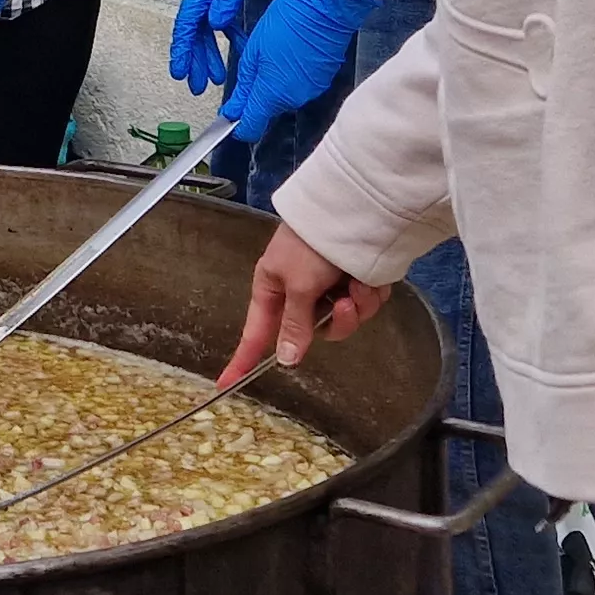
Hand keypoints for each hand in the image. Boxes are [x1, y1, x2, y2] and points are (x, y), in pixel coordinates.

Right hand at [174, 0, 310, 92]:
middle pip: (193, 26)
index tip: (179, 72)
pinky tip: (236, 44)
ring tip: (215, 75)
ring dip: (210, 48)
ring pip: (206, 21)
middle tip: (197, 84)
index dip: (182, 48)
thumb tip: (213, 23)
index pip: (188, 20)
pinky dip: (226, 30)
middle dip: (195, 56)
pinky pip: (220, 10)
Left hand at [216, 0, 378, 138]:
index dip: (237, 125)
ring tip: (276, 52)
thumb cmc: (290, 20)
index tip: (230, 114)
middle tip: (256, 63)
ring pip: (284, 97)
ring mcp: (311, 91)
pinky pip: (300, 86)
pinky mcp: (323, 81)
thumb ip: (244, 86)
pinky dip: (293, 75)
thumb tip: (233, 110)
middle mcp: (293, 99)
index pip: (251, 128)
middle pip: (268, 110)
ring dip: (277, 82)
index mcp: (272, 94)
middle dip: (258, 94)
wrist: (326, 7)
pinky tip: (292, 53)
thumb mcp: (254, 51)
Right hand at [220, 221, 390, 383]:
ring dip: (356, 306)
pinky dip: (368, 294)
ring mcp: (329, 287)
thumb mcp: (298, 285)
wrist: (353, 209)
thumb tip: (284, 361)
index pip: (255, 333)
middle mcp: (301, 292)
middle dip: (334, 322)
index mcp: (274, 288)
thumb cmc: (312, 244)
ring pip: (343, 321)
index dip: (243, 359)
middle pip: (314, 332)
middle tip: (343, 303)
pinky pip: (362, 305)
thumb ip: (294, 325)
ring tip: (359, 284)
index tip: (225, 385)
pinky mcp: (355, 281)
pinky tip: (369, 278)